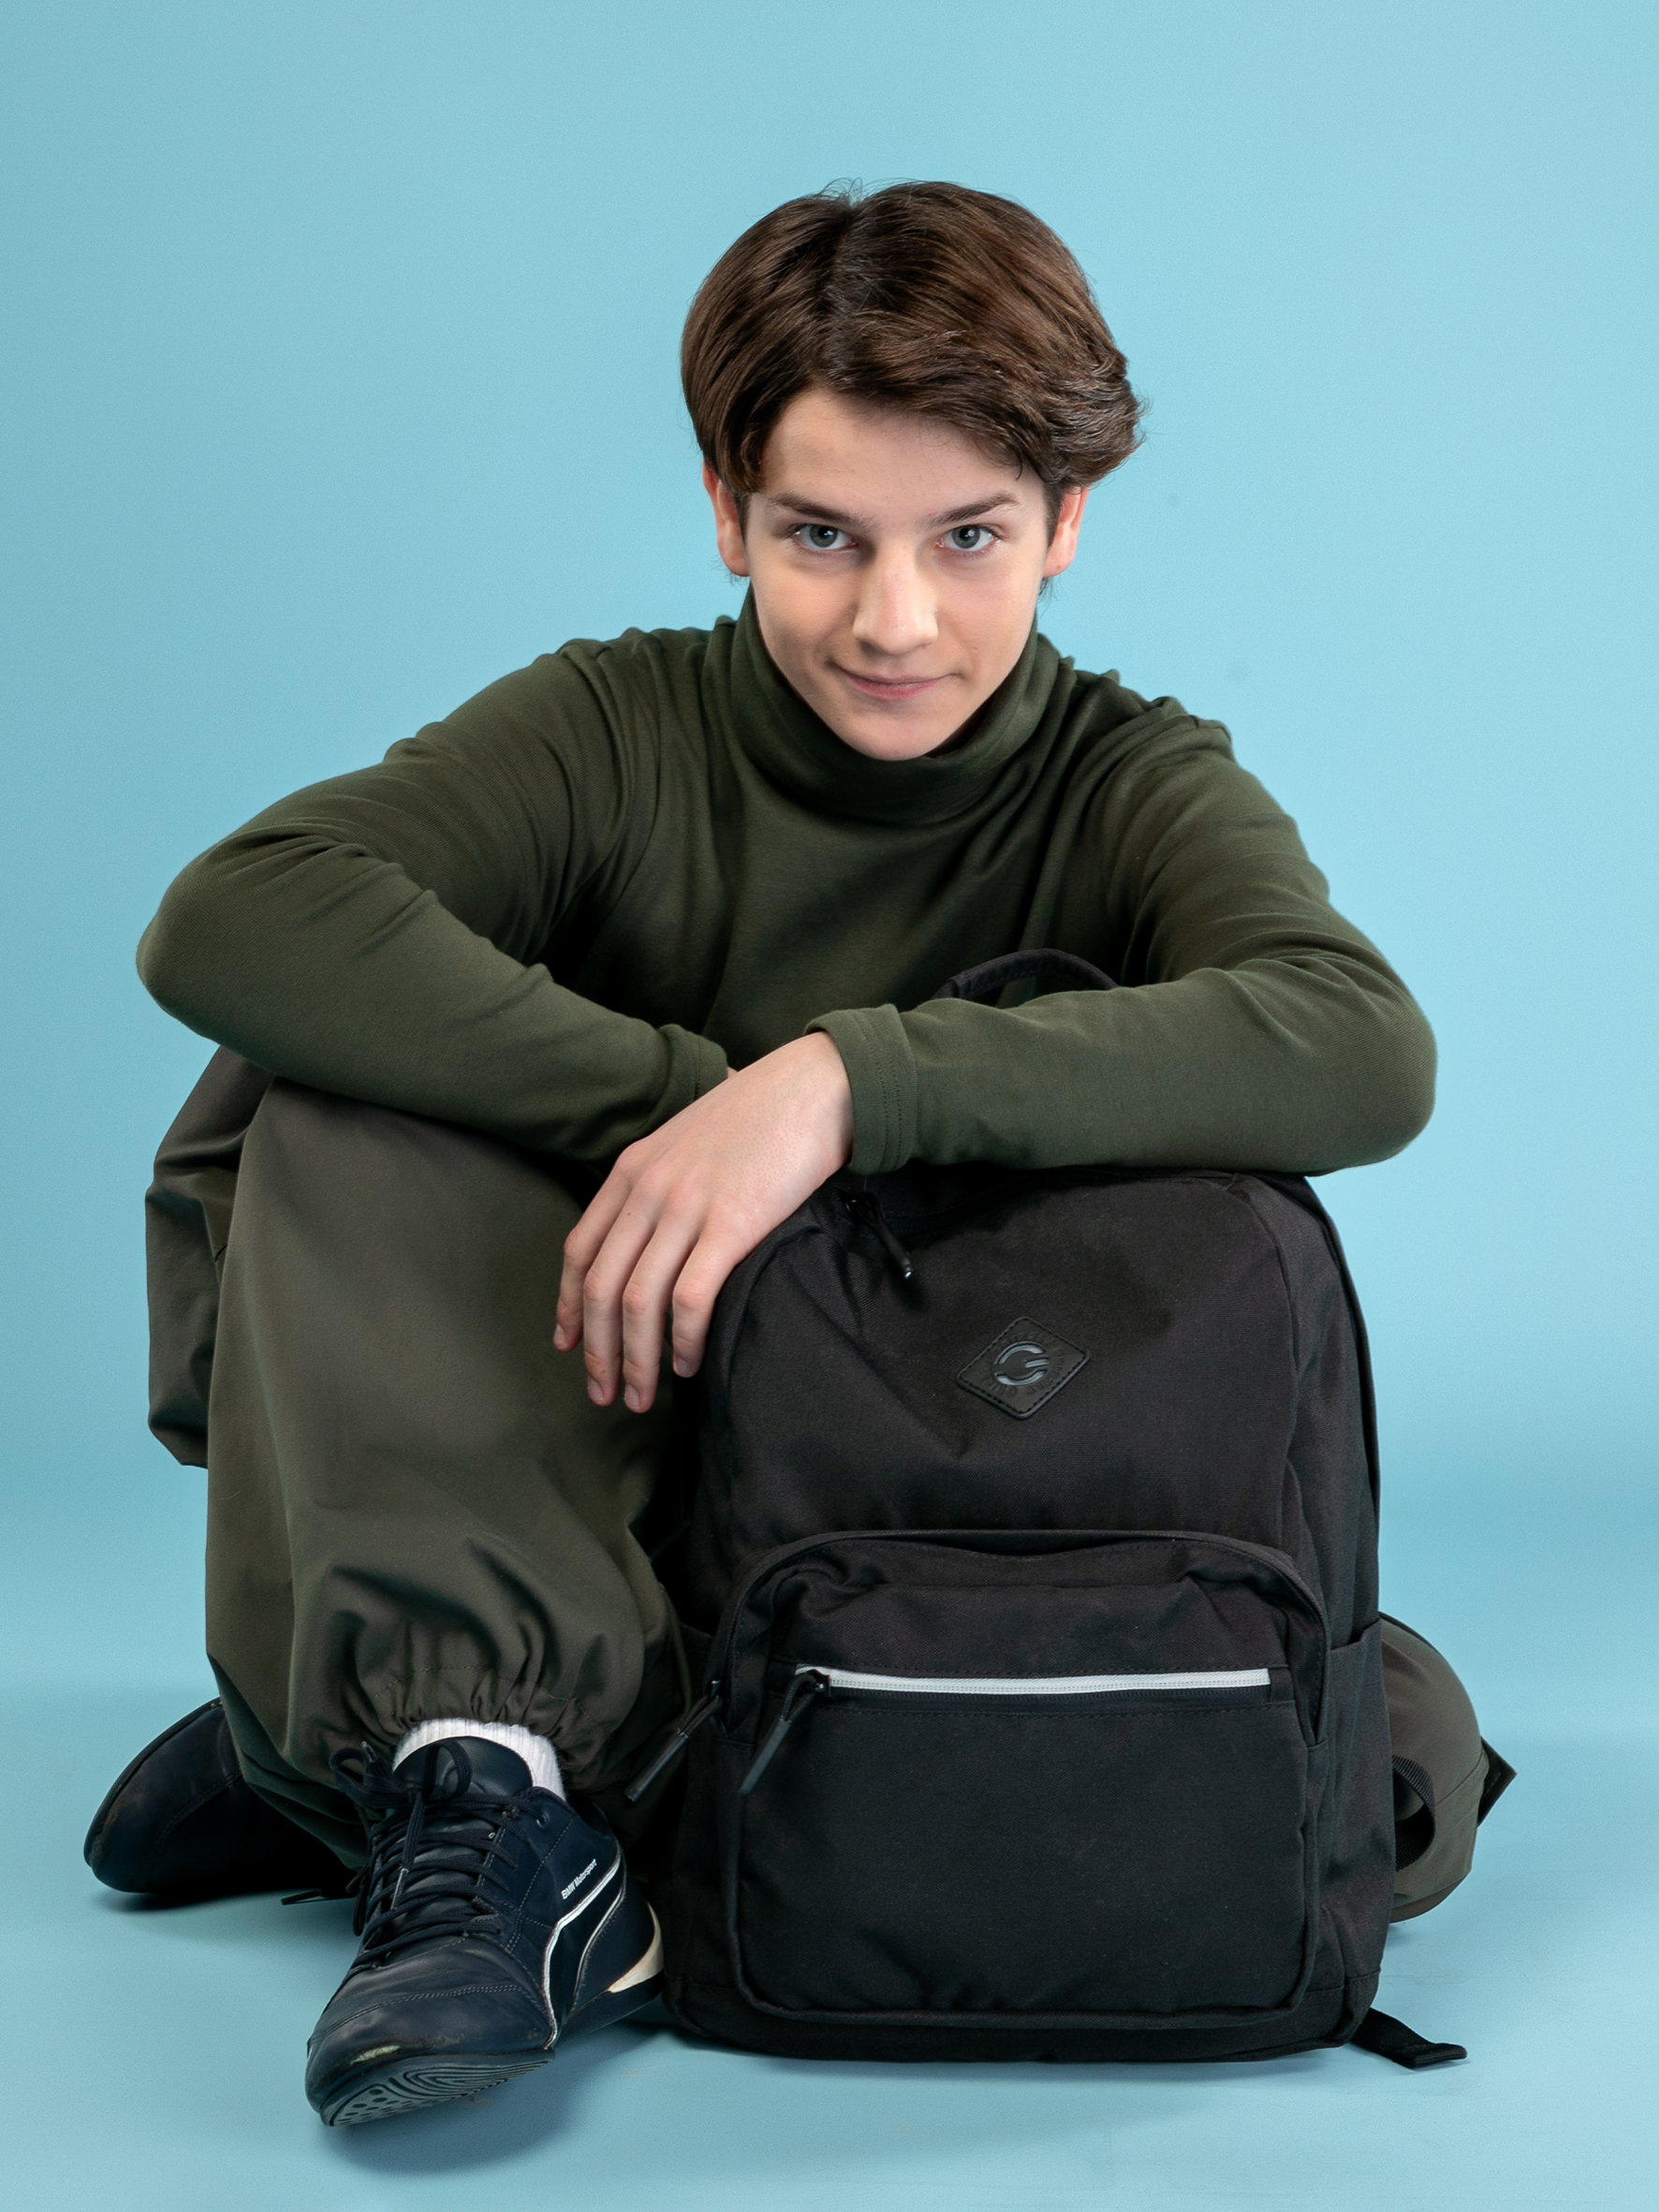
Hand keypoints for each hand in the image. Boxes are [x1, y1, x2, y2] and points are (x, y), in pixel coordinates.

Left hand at [553, 1033, 852, 1412]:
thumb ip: (661, 1180)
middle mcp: (647, 1190)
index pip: (579, 1250)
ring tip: (642, 1396)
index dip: (567, 1306)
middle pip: (599, 1287)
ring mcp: (685, 1207)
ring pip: (637, 1303)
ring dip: (635, 1360)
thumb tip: (653, 1234)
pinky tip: (689, 1363)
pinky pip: (688, 1299)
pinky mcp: (730, 1226)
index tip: (568, 1346)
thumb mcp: (688, 1139)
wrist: (814, 1087)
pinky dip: (681, 1341)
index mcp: (632, 1169)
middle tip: (602, 1395)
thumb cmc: (761, 1115)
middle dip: (597, 1351)